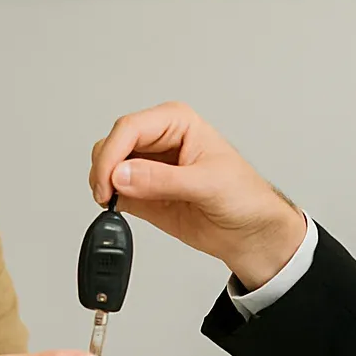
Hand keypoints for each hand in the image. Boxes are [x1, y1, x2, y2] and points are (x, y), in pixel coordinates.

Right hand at [89, 102, 305, 289]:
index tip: (107, 182)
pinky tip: (119, 209)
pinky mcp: (143, 191)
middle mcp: (159, 140)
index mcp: (177, 123)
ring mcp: (149, 166)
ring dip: (104, 184)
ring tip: (116, 202)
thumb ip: (162, 180)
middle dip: (104, 169)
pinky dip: (109, 199)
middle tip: (108, 195)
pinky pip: (113, 189)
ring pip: (107, 165)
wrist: (251, 233)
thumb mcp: (208, 184)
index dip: (112, 154)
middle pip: (112, 143)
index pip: (130, 128)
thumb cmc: (245, 197)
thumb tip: (123, 175)